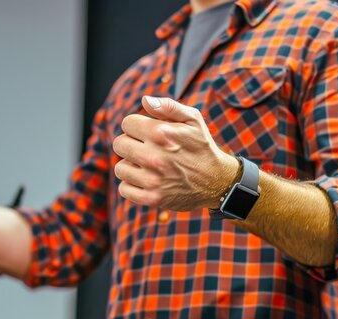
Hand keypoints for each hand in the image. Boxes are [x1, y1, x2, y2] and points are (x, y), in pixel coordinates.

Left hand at [112, 96, 239, 210]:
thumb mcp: (193, 119)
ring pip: (120, 168)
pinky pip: (124, 189)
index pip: (127, 123)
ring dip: (131, 165)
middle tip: (145, 149)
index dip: (136, 126)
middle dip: (130, 144)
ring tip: (147, 165)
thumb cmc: (202, 147)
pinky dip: (132, 185)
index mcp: (161, 133)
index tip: (146, 133)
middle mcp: (154, 156)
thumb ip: (168, 106)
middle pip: (119, 145)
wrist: (217, 181)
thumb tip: (145, 100)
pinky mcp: (152, 198)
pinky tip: (145, 180)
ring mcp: (152, 179)